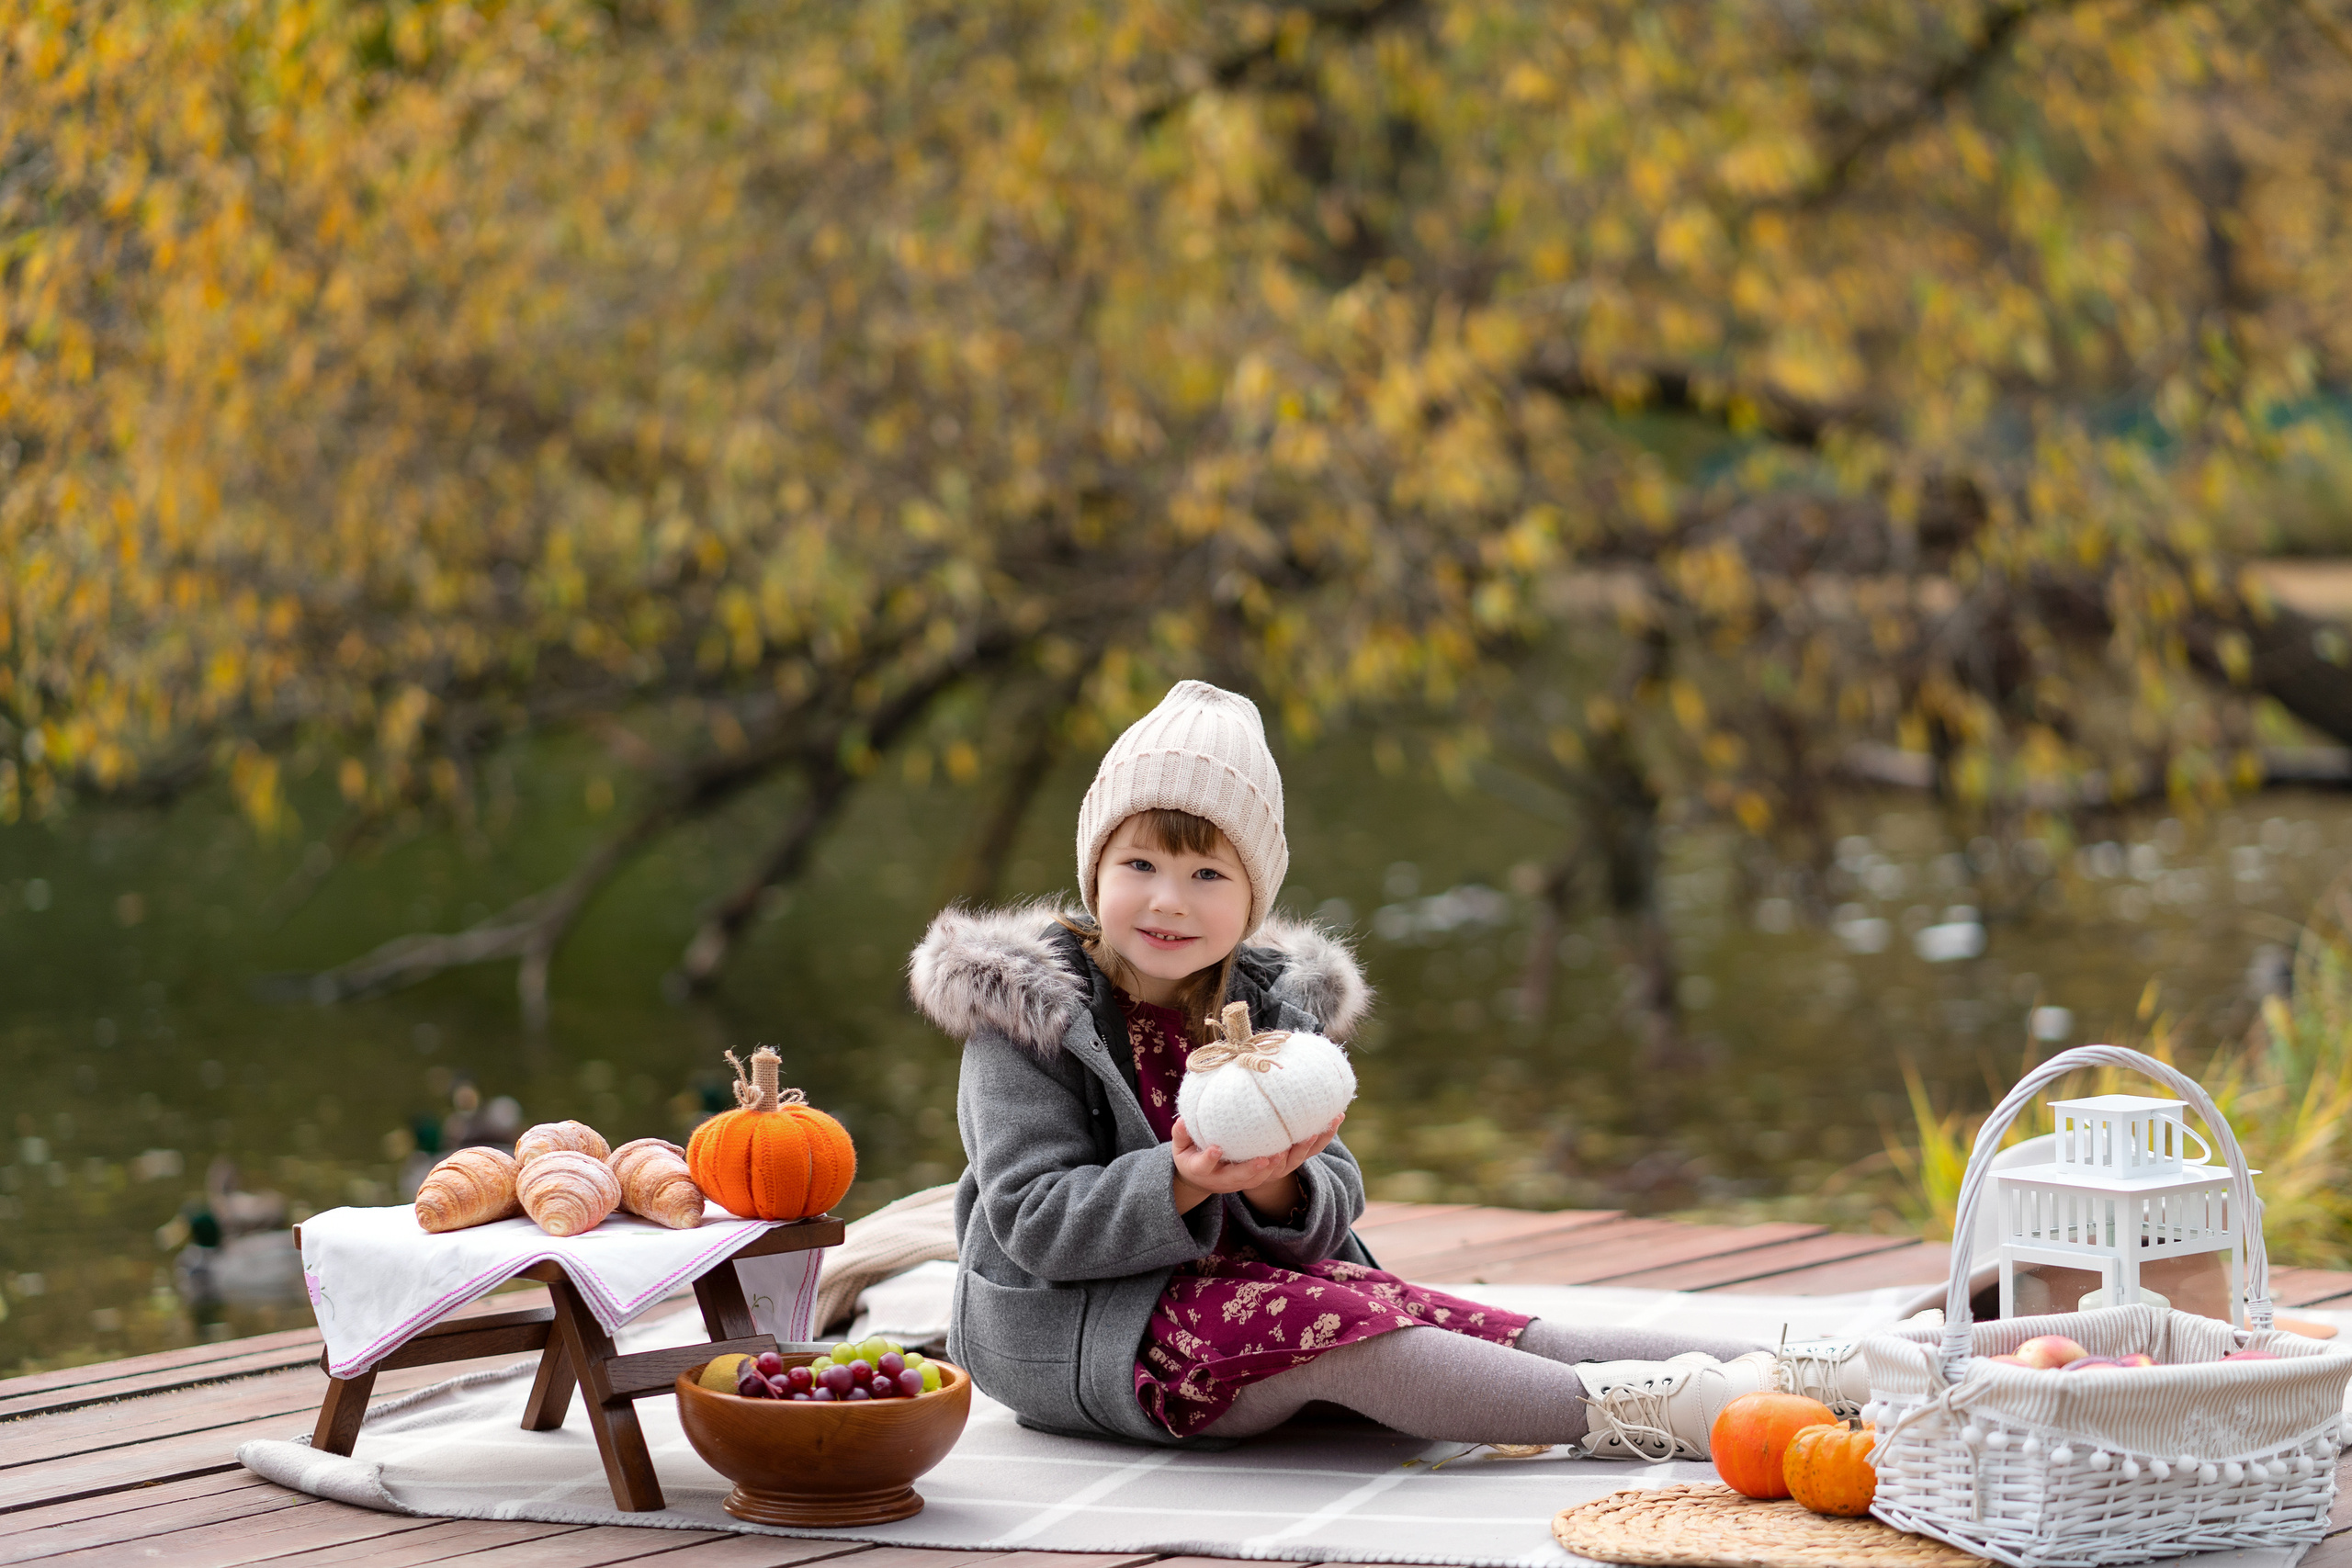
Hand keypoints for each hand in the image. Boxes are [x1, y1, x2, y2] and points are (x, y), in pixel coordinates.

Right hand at [1170, 1113, 1344, 1215]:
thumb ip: (1182, 1136)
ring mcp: (1264, 1173)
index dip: (1214, 1162)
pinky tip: (1333, 1119)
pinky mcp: (1280, 1165)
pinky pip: (1302, 1154)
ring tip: (1317, 1130)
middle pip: (1258, 1177)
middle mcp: (1242, 1179)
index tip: (1215, 1150)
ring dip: (1303, 1149)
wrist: (1211, 1177)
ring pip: (1287, 1166)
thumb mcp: (1182, 1151)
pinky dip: (1318, 1139)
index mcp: (1216, 1176)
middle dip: (1269, 1166)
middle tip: (1276, 1152)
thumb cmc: (1195, 1158)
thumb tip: (1182, 1119)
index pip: (1217, 1172)